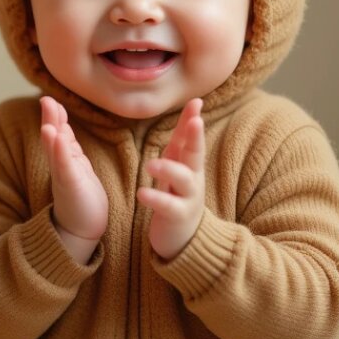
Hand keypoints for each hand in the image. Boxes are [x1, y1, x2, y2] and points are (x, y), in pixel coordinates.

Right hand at [40, 96, 107, 257]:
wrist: (81, 229)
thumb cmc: (82, 198)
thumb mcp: (75, 167)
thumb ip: (66, 148)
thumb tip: (60, 127)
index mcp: (65, 158)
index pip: (59, 132)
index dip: (55, 116)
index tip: (49, 99)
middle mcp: (61, 165)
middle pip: (53, 137)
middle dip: (50, 119)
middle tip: (45, 100)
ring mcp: (64, 175)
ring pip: (56, 151)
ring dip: (51, 134)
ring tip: (48, 120)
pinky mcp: (69, 186)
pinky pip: (64, 167)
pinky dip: (59, 152)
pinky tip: (56, 138)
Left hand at [137, 98, 205, 259]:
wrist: (186, 238)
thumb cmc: (178, 195)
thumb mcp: (179, 166)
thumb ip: (181, 141)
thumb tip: (190, 109)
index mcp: (188, 163)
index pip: (189, 137)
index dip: (191, 119)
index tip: (196, 101)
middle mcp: (192, 177)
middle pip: (195, 153)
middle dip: (195, 137)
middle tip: (195, 121)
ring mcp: (188, 196)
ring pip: (184, 179)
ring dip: (169, 169)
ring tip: (151, 164)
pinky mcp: (179, 216)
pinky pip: (169, 206)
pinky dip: (156, 198)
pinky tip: (142, 193)